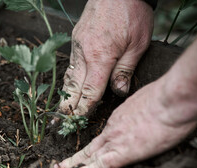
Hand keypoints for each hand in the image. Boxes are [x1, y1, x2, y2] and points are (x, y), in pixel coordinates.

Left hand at [54, 79, 196, 167]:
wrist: (174, 98)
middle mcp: (113, 130)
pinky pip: (103, 165)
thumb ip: (141, 112)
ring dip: (75, 167)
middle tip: (59, 167)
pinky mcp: (125, 151)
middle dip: (74, 159)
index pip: (102, 137)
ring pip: (91, 158)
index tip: (83, 153)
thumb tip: (145, 116)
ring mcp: (117, 140)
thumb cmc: (168, 98)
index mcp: (119, 119)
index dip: (90, 147)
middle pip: (91, 149)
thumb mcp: (149, 101)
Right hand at [59, 0, 153, 115]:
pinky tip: (67, 87)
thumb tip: (119, 91)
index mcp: (101, 58)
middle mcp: (84, 54)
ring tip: (58, 111)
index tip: (78, 123)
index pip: (90, 92)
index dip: (84, 110)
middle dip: (67, 108)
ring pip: (69, 77)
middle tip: (59, 124)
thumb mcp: (138, 43)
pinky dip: (67, 79)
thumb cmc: (132, 13)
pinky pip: (70, 64)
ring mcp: (77, 47)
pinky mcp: (75, 40)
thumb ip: (126, 70)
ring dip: (64, 95)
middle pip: (73, 88)